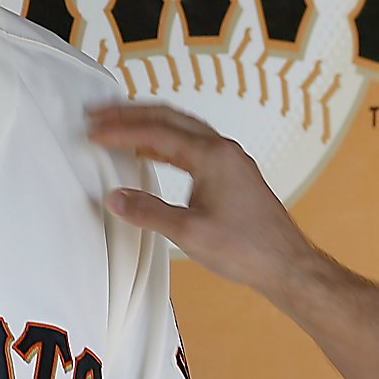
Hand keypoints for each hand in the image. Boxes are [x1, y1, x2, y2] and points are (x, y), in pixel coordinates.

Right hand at [84, 102, 322, 300]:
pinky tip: (151, 153)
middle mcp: (223, 150)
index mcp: (213, 156)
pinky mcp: (233, 175)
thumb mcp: (189, 233)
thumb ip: (149, 212)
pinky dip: (166, 143)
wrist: (286, 265)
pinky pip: (193, 146)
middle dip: (131, 114)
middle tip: (98, 113)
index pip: (156, 133)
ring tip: (118, 128)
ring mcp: (230, 161)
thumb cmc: (247, 249)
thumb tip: (116, 198)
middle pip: (169, 118)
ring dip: (149, 125)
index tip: (92, 131)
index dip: (120, 131)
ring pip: (182, 129)